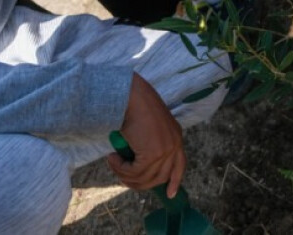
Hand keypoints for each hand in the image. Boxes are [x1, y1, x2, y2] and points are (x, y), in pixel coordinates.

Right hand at [107, 73, 185, 198]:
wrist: (131, 97)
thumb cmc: (135, 108)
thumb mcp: (148, 129)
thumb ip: (150, 146)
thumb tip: (139, 169)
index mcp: (176, 137)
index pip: (180, 165)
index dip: (174, 181)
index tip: (170, 194)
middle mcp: (175, 145)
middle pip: (160, 178)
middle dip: (139, 182)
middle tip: (122, 174)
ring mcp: (166, 150)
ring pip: (145, 178)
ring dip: (125, 175)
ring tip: (114, 161)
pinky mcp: (153, 154)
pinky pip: (135, 173)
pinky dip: (120, 169)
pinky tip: (112, 157)